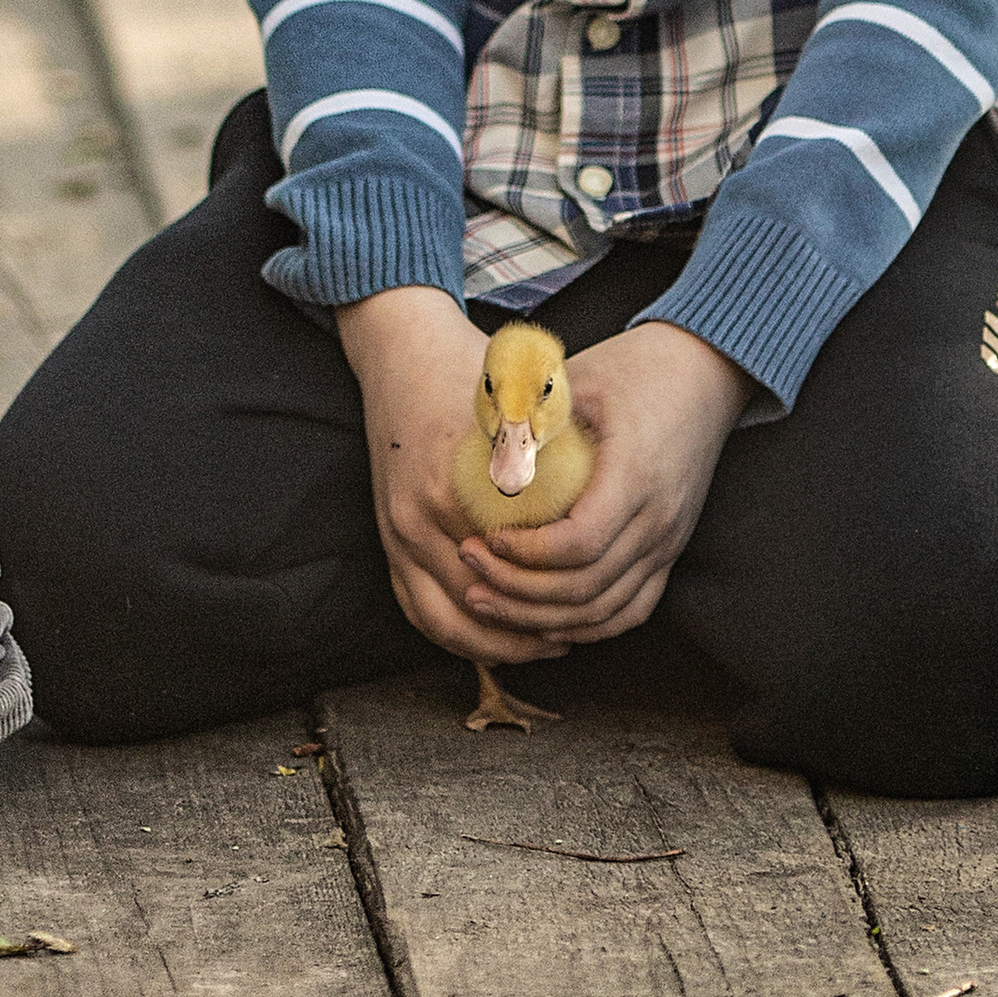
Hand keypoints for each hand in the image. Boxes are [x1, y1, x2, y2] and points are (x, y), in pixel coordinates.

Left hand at [338, 294, 751, 668]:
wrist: (703, 373)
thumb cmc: (632, 370)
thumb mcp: (577, 380)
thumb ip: (529, 416)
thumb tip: (474, 454)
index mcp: (635, 476)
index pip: (579, 543)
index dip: (525, 554)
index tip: (482, 540)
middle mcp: (659, 520)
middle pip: (587, 588)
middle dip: (519, 593)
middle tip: (469, 577)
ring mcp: (669, 542)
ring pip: (606, 611)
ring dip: (543, 618)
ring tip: (489, 602)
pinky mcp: (670, 551)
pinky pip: (630, 610)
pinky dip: (584, 624)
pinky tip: (541, 620)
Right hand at [340, 289, 562, 670]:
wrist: (400, 351)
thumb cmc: (467, 373)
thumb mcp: (521, 403)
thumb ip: (558, 452)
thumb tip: (611, 503)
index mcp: (457, 487)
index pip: (511, 571)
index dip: (552, 597)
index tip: (589, 604)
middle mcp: (419, 517)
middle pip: (478, 608)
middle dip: (525, 634)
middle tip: (569, 637)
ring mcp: (396, 531)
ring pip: (444, 622)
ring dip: (490, 644)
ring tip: (538, 644)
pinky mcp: (386, 537)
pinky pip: (417, 608)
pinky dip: (455, 633)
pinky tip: (494, 637)